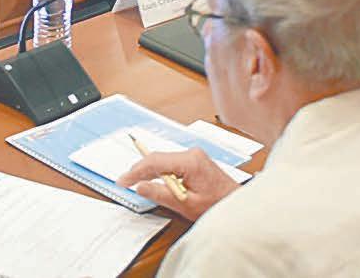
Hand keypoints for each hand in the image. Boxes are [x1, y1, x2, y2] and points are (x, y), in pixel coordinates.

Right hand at [117, 148, 239, 221]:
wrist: (235, 204)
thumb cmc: (216, 205)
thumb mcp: (185, 204)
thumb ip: (161, 194)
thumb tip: (141, 186)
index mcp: (190, 162)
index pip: (155, 161)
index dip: (136, 171)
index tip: (123, 180)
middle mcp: (192, 154)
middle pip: (158, 158)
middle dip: (140, 170)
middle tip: (125, 182)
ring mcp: (194, 156)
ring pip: (164, 160)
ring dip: (150, 171)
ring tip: (135, 182)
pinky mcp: (195, 161)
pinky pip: (171, 163)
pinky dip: (160, 171)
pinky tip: (153, 180)